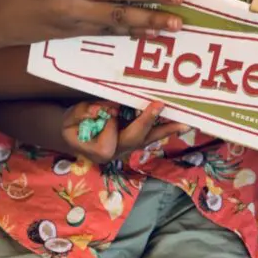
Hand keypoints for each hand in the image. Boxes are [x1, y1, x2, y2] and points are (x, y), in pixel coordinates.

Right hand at [61, 100, 187, 164]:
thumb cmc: (72, 125)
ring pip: (148, 139)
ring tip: (185, 123)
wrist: (74, 136)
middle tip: (158, 105)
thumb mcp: (71, 118)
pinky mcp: (135, 141)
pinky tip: (181, 122)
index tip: (101, 112)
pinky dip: (164, 128)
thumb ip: (84, 113)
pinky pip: (152, 135)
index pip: (109, 138)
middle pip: (135, 139)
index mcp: (99, 152)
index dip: (107, 124)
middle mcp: (118, 153)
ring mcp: (128, 148)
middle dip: (146, 121)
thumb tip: (104, 109)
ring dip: (166, 129)